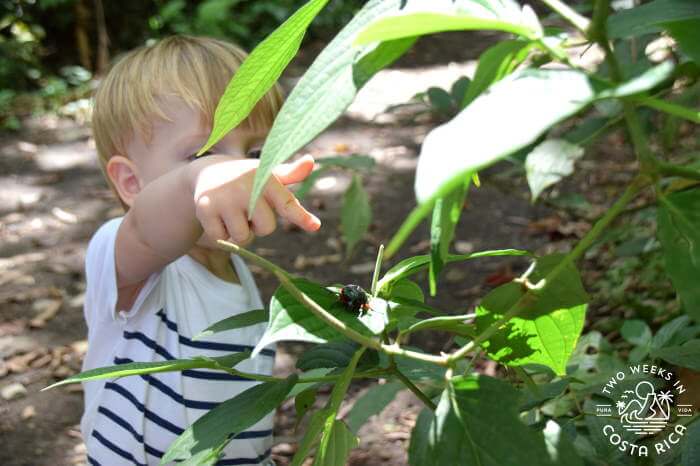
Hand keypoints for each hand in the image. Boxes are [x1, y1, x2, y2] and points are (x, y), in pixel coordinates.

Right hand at [187, 154, 320, 243]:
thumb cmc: (246, 179)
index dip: (301, 216)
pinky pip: (222, 239)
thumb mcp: (268, 174)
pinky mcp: (205, 209)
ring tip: (233, 212)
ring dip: (241, 232)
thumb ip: (291, 174)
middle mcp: (246, 187)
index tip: (315, 226)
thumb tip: (310, 161)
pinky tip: (218, 215)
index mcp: (265, 179)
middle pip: (266, 228)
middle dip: (259, 225)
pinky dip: (222, 234)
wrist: (206, 172)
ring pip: (244, 237)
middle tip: (248, 209)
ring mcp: (224, 198)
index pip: (286, 202)